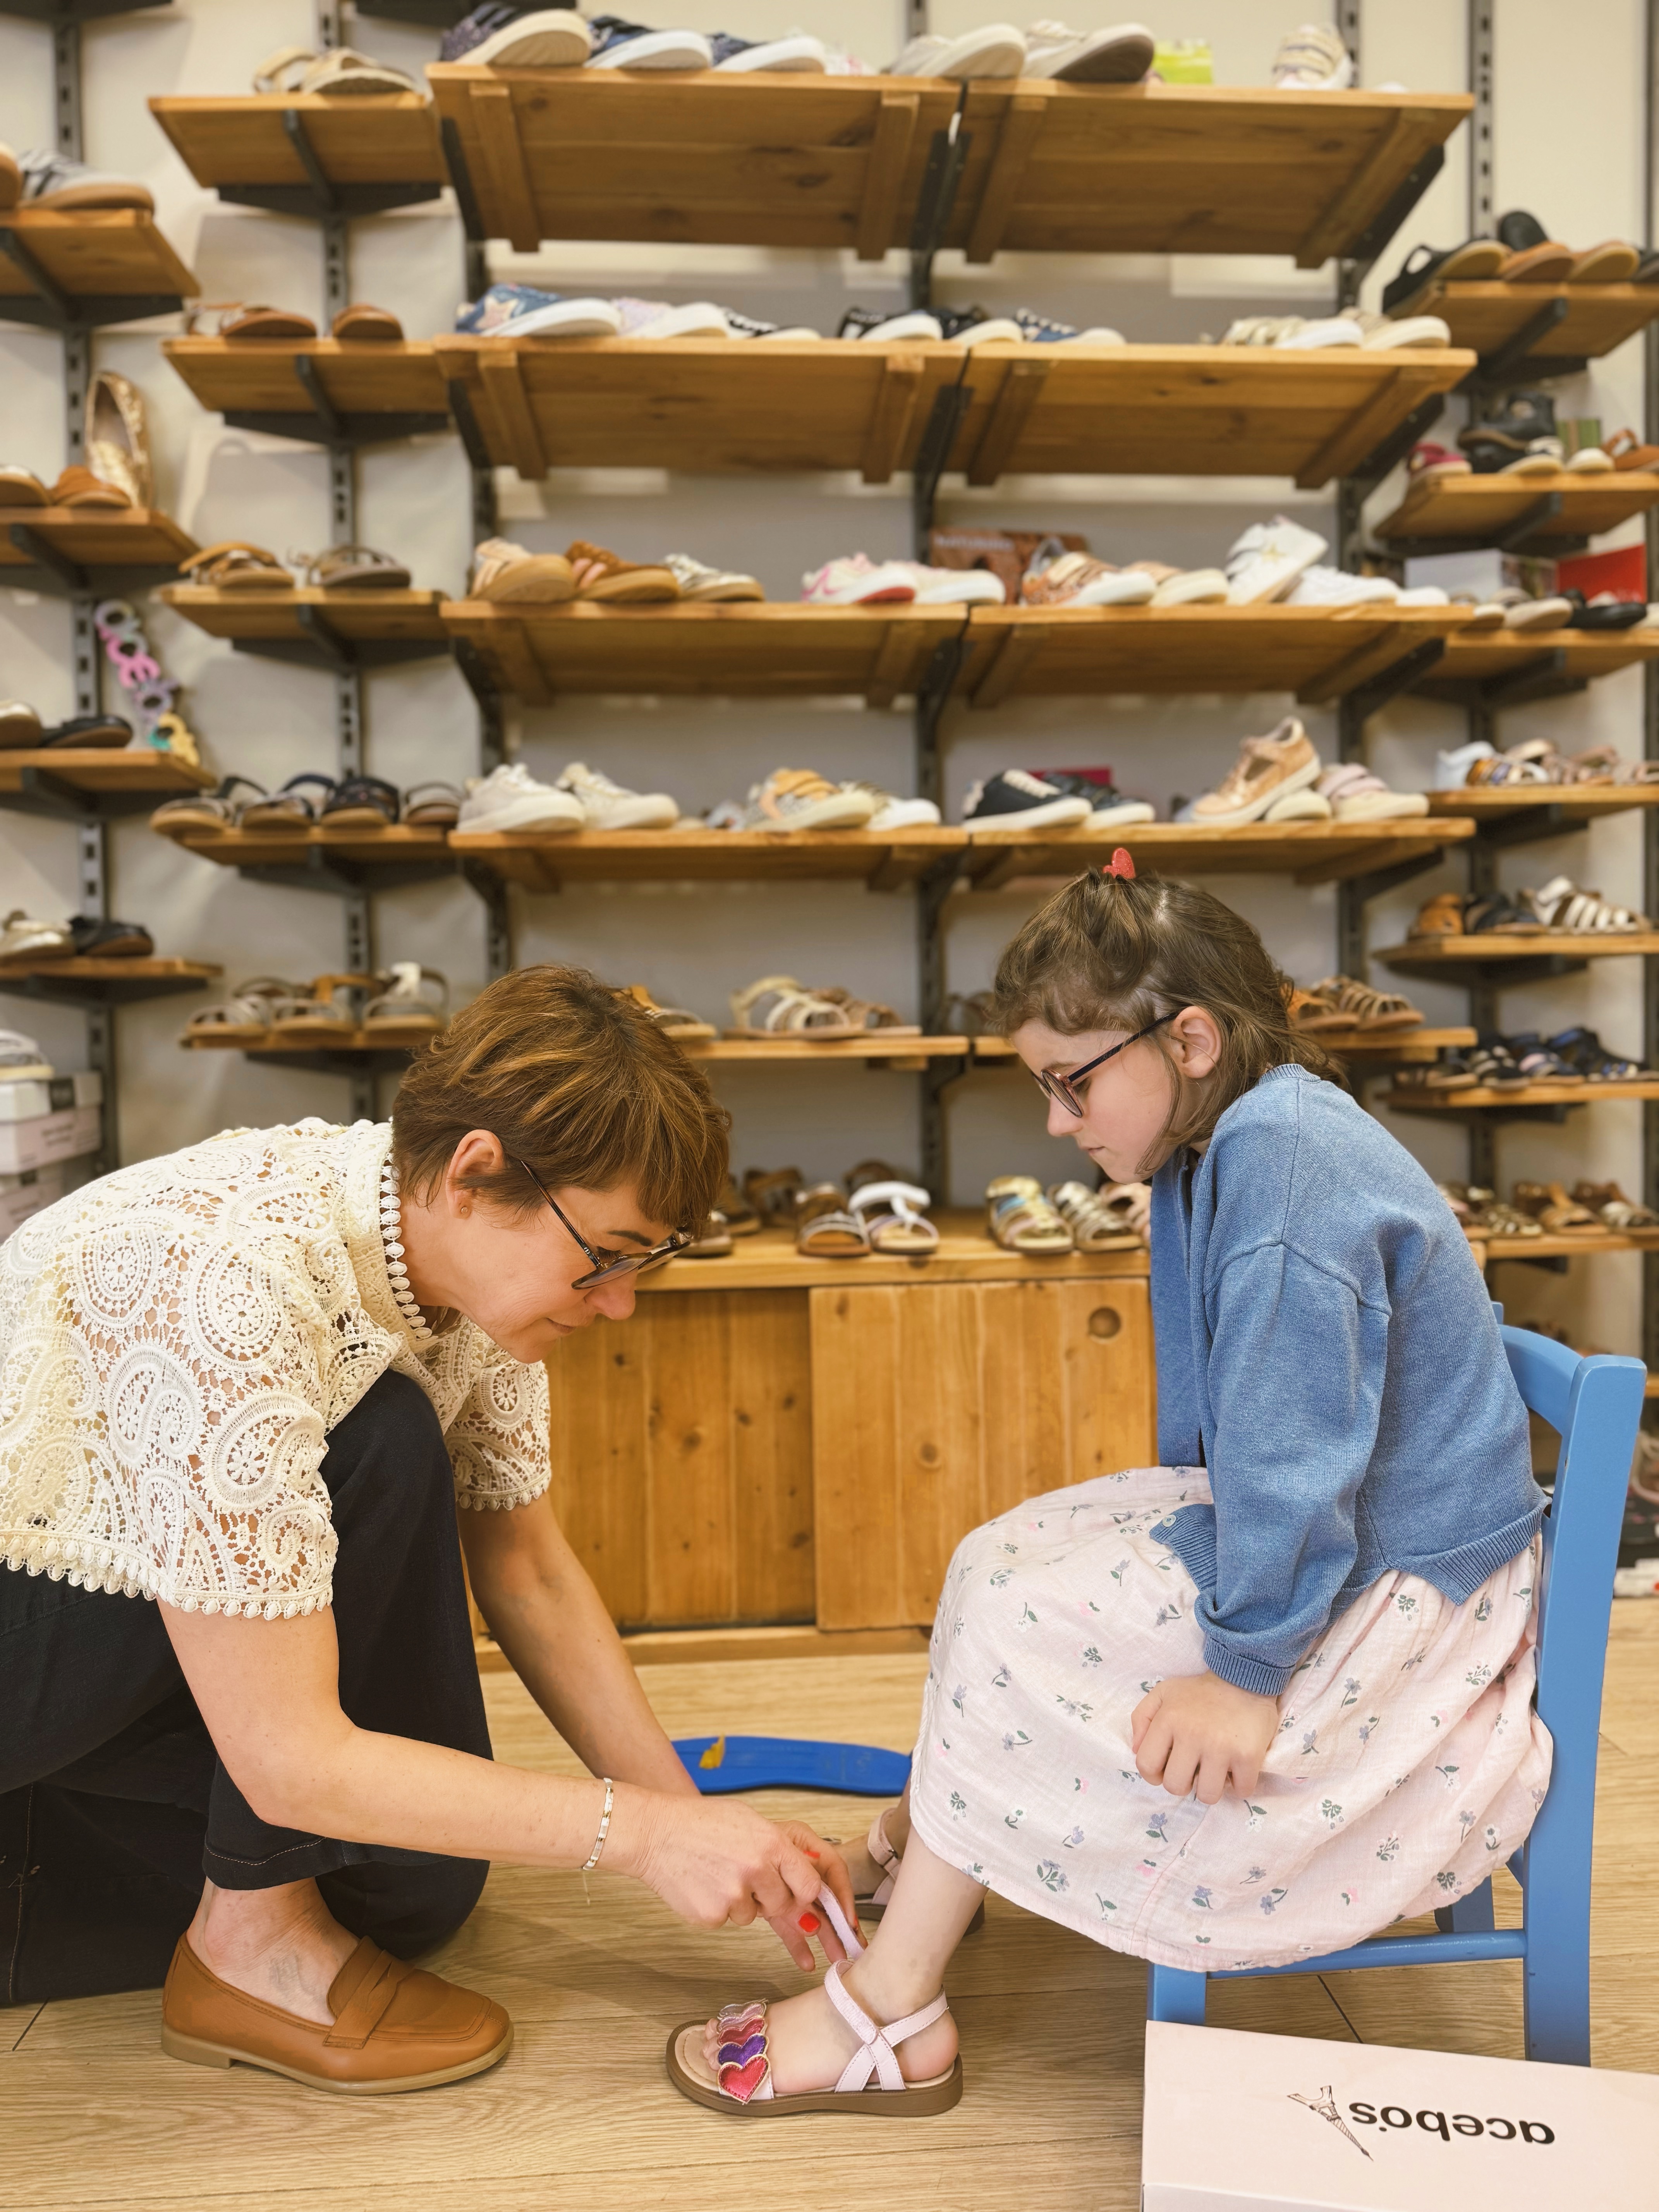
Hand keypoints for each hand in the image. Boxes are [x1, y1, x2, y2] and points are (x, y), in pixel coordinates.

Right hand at [610, 1790, 859, 1969]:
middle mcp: (756, 1869)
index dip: (814, 1898)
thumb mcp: (751, 1822)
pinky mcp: (712, 1916)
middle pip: (786, 1906)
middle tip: (754, 1882)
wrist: (655, 1833)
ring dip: (744, 1902)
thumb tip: (813, 1886)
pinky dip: (720, 1908)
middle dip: (776, 1901)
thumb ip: (784, 1851)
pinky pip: (729, 1921)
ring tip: (719, 1873)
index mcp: (771, 1843)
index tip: (817, 1908)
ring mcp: (733, 1895)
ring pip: (755, 1916)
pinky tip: (704, 1884)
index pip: (812, 1885)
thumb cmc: (704, 1823)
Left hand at [1130, 1672, 1278, 1804]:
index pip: (1146, 1765)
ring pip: (1207, 1795)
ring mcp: (1220, 1747)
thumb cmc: (1200, 1691)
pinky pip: (1240, 1791)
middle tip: (1194, 1768)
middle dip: (1184, 1783)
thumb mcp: (1163, 1692)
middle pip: (1175, 1786)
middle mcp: (1191, 1735)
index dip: (1154, 1775)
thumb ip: (1142, 1718)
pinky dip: (1239, 1785)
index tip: (1167, 1770)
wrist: (1245, 1675)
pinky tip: (1237, 1768)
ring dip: (1211, 1788)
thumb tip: (1136, 1750)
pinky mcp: (1248, 1755)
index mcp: (1168, 1720)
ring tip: (1215, 1770)